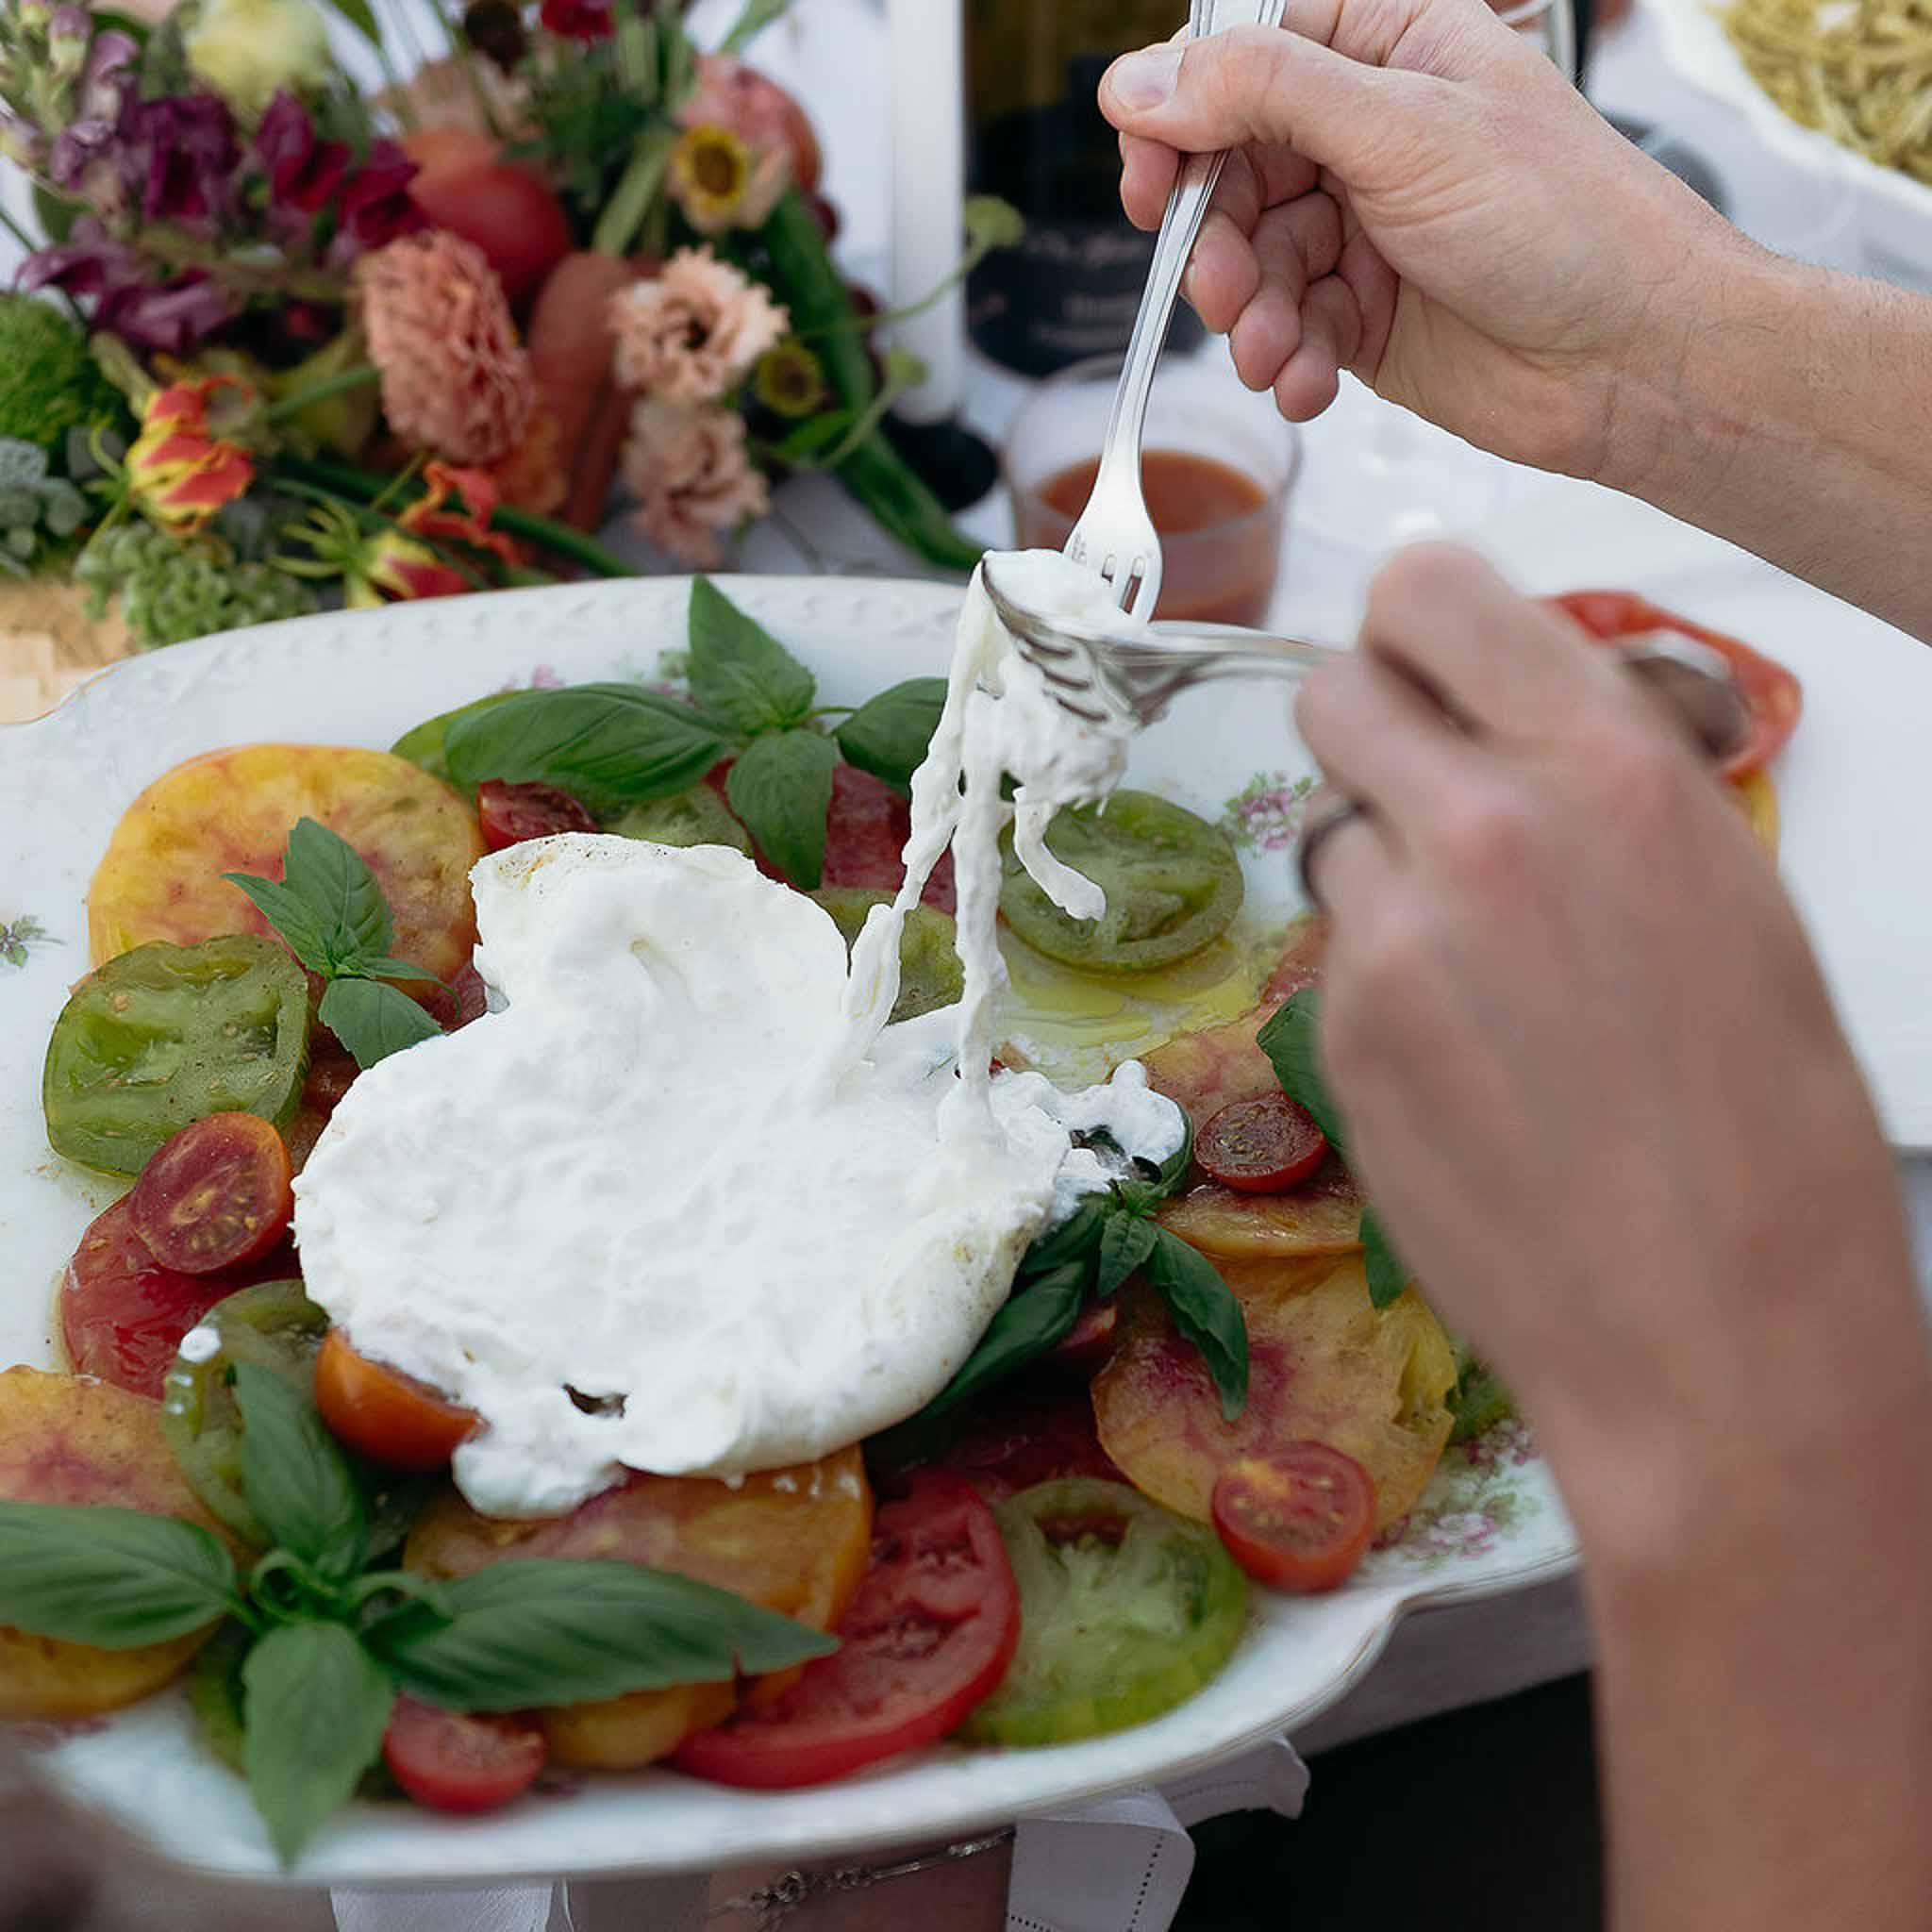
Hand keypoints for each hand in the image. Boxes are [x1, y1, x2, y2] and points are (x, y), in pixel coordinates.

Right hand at [1099, 0, 1743, 479]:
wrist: (1636, 359)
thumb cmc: (1566, 224)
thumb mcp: (1406, 130)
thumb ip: (1266, 95)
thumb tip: (1138, 80)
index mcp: (1387, 50)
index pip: (1243, 57)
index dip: (1182, 114)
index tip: (1151, 178)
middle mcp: (1366, 135)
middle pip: (1229, 170)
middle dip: (1218, 240)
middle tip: (1226, 289)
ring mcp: (1361, 229)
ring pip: (1250, 262)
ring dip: (1252, 315)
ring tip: (1278, 351)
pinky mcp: (1363, 315)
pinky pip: (1286, 331)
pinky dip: (1288, 362)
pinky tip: (1312, 381)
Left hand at [1292, 547, 1921, 1491]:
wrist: (1720, 1335)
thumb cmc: (1768, 1125)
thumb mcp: (1727, 893)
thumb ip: (1601, 779)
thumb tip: (1509, 714)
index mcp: (1613, 766)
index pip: (1429, 585)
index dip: (1417, 618)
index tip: (1431, 659)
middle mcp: (1486, 826)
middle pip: (1335, 688)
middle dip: (1376, 730)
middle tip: (1433, 798)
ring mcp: (1393, 935)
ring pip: (1325, 825)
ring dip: (1376, 862)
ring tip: (1471, 957)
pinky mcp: (1339, 1032)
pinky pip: (1330, 945)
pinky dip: (1373, 971)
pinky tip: (1455, 1053)